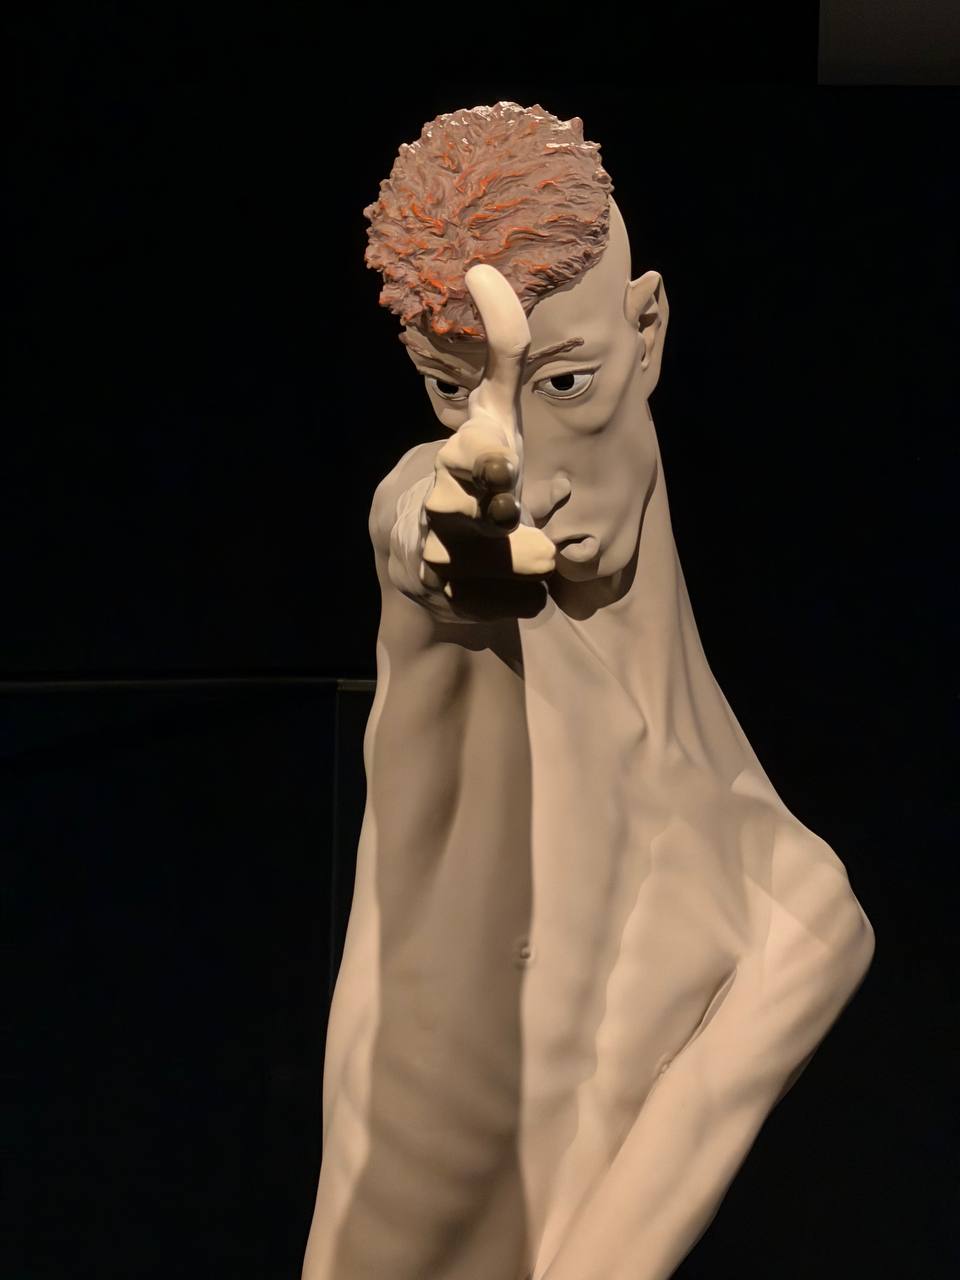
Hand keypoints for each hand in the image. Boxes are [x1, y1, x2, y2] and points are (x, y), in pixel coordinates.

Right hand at [419, 264, 555, 619]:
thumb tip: (485, 270)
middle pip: (459, 513)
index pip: (463, 457)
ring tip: (541, 555)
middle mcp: (440, 508)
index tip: (503, 457)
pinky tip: (531, 584)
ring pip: (481, 564)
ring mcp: (443, 557)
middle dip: (488, 512)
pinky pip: (502, 603)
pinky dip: (523, 597)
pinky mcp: (456, 599)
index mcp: (453, 460)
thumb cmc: (476, 471)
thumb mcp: (493, 413)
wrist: (428, 550)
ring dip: (515, 560)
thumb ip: (502, 352)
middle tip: (511, 511)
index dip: (481, 458)